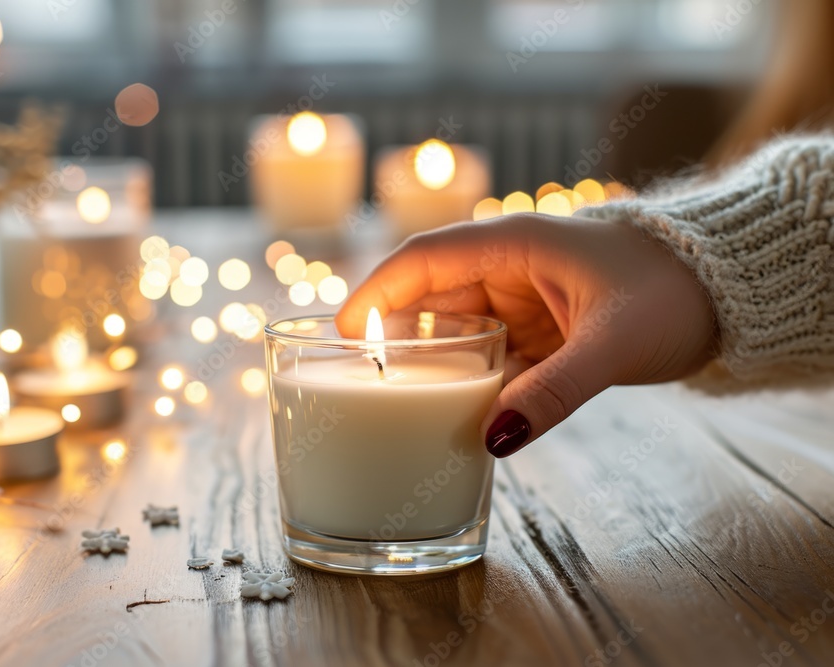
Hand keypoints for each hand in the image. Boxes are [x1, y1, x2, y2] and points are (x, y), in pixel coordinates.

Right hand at [335, 214, 716, 456]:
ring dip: (429, 359)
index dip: (377, 291)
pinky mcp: (538, 327)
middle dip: (394, 334)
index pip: (424, 259)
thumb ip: (554, 391)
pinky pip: (485, 350)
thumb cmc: (672, 294)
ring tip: (394, 398)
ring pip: (455, 326)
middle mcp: (508, 265)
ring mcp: (522, 297)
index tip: (343, 331)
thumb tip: (493, 439)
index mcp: (515, 244)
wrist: (725, 293)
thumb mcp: (611, 344)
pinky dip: (465, 376)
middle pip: (429, 296)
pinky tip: (451, 406)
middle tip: (360, 380)